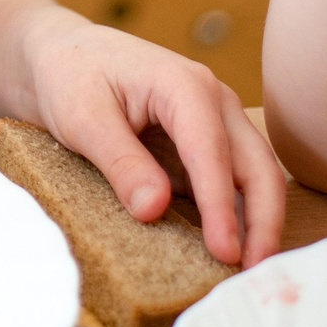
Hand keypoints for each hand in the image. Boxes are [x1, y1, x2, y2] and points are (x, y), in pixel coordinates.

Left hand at [20, 7, 285, 266]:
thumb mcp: (83, 117)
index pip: (212, 151)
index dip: (221, 206)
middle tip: (253, 271)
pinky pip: (230, 184)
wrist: (62, 55)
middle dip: (264, 220)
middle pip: (256, 165)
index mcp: (184, 84)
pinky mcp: (203, 146)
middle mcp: (212, 100)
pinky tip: (227, 250)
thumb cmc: (71, 75)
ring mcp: (213, 122)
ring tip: (249, 271)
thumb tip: (154, 209)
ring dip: (257, 223)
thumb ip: (121, 161)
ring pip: (254, 176)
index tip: (225, 251)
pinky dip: (236, 216)